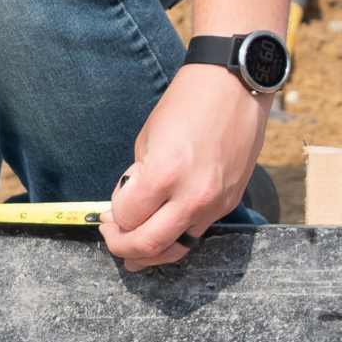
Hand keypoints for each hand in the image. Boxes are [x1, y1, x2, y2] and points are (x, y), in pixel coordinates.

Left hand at [100, 63, 270, 271]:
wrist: (234, 87)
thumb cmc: (187, 104)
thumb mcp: (147, 139)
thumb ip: (137, 180)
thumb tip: (127, 210)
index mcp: (164, 173)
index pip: (127, 217)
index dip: (112, 217)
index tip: (107, 214)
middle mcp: (192, 195)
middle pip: (149, 244)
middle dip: (123, 247)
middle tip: (112, 238)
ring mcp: (214, 203)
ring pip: (177, 248)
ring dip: (151, 254)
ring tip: (133, 253)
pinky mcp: (228, 203)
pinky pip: (196, 232)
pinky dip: (177, 237)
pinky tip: (164, 233)